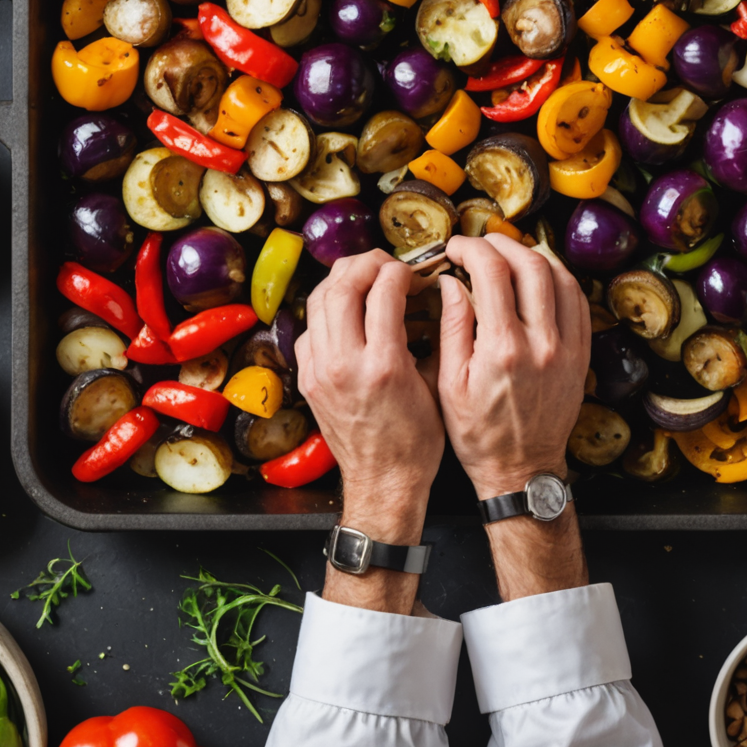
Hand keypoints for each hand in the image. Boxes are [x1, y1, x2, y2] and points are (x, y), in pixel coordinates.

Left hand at [296, 250, 443, 612]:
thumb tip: (437, 295)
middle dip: (368, 263)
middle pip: (343, 284)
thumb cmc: (417, 442)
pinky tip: (347, 312)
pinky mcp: (308, 379)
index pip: (384, 289)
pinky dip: (327, 310)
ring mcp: (320, 371)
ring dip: (343, 279)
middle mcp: (344, 363)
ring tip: (365, 277)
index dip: (402, 270)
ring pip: (319, 300)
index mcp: (384, 365)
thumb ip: (436, 335)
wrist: (383, 483)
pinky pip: (310, 328)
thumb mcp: (437, 384)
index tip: (414, 272)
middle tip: (387, 264)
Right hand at [436, 235, 589, 495]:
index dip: (471, 249)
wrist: (522, 469)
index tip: (456, 248)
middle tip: (482, 244)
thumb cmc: (478, 433)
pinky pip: (578, 301)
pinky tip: (540, 275)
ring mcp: (567, 348)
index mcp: (502, 348)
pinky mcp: (581, 355)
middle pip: (530, 265)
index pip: (491, 272)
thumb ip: (452, 326)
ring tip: (510, 253)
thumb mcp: (449, 383)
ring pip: (560, 277)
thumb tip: (451, 281)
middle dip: (502, 243)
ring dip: (533, 255)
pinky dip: (559, 278)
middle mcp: (540, 343)